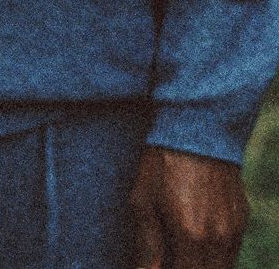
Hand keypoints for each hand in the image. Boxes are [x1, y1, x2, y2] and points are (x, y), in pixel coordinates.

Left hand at [130, 147, 248, 268]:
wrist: (197, 130)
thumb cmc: (162, 165)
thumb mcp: (143, 201)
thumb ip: (147, 244)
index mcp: (191, 236)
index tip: (155, 266)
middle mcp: (219, 238)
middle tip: (166, 259)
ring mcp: (235, 230)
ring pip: (221, 268)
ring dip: (200, 265)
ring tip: (178, 253)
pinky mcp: (242, 220)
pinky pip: (230, 252)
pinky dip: (214, 257)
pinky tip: (193, 245)